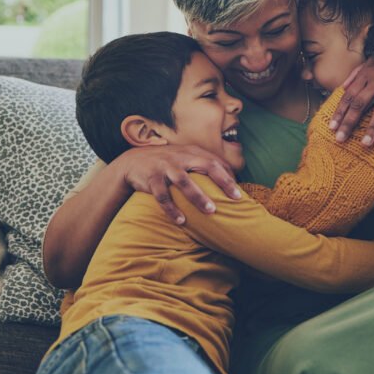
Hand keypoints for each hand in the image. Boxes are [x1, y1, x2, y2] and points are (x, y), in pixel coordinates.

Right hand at [120, 145, 240, 223]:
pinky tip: (181, 221)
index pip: (216, 162)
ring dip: (198, 196)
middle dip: (222, 181)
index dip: (229, 176)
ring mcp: (165, 167)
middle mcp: (181, 157)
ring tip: (211, 211)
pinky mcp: (151, 178)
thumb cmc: (168, 164)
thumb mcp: (185, 158)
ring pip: (184, 181)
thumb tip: (231, 180)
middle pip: (206, 165)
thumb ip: (204, 165)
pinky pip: (162, 195)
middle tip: (235, 198)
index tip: (240, 192)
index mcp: (192, 152)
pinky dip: (172, 209)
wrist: (133, 162)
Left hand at [329, 38, 373, 144]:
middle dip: (348, 122)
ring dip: (372, 127)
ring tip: (365, 143)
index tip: (331, 127)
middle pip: (359, 104)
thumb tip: (342, 87)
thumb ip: (356, 75)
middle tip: (340, 138)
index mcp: (366, 75)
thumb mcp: (372, 62)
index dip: (339, 112)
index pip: (348, 96)